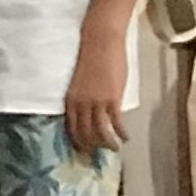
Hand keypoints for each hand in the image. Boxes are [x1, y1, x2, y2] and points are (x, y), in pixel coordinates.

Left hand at [64, 18, 128, 152]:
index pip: (72, 128)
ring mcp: (96, 103)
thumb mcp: (79, 82)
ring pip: (100, 132)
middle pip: (85, 134)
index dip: (78, 141)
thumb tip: (90, 112)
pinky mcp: (112, 99)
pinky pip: (116, 123)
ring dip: (108, 144)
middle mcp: (81, 105)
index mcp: (71, 100)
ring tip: (114, 148)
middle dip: (93, 147)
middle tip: (99, 153)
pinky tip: (125, 138)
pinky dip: (121, 133)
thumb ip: (82, 98)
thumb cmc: (90, 57)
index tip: (84, 149)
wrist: (100, 41)